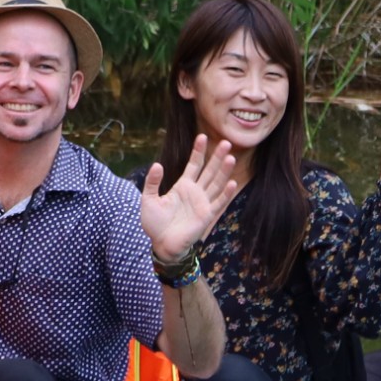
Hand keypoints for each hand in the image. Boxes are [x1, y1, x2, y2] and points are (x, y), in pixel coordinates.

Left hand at [139, 133, 236, 264]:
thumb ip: (153, 182)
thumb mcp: (149, 199)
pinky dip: (225, 194)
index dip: (198, 151)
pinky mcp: (206, 215)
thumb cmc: (154, 223)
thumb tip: (157, 164)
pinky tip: (232, 183)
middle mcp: (195, 192)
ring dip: (224, 171)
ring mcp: (202, 203)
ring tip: (231, 157)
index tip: (203, 136)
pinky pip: (218, 203)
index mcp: (182, 186)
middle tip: (226, 142)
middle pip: (209, 171)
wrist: (161, 244)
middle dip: (217, 157)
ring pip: (216, 183)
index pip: (193, 165)